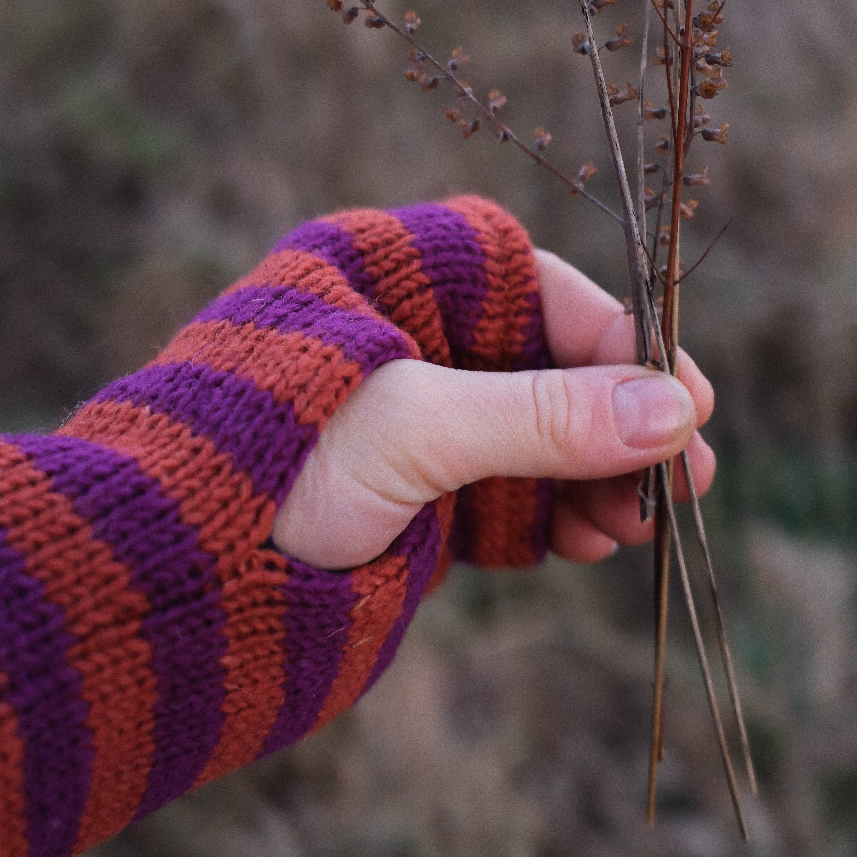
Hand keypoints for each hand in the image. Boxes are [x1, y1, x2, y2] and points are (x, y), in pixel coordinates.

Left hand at [272, 248, 714, 568]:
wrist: (169, 580)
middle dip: (616, 426)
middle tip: (683, 486)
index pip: (537, 289)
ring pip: (530, 434)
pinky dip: (546, 516)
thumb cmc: (274, 469)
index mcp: (389, 276)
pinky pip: (498, 490)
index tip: (687, 408)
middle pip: (545, 365)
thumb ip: (545, 417)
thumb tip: (676, 414)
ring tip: (632, 529)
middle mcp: (405, 337)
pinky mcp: (404, 488)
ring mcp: (406, 415)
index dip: (622, 346)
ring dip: (591, 478)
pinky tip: (587, 545)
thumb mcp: (417, 431)